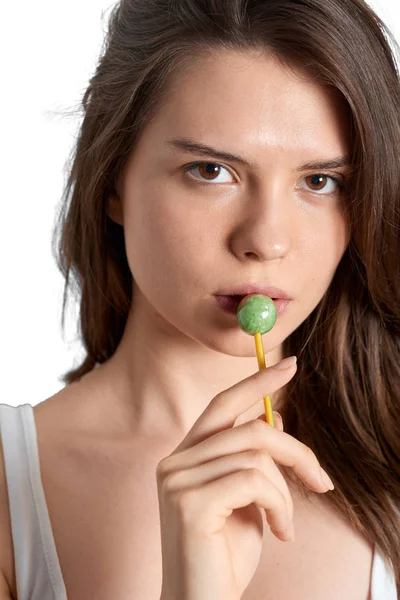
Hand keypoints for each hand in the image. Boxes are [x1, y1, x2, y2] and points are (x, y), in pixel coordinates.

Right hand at [157, 357, 333, 599]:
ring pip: (257, 456)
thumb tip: (274, 416)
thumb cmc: (225, 556)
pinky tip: (280, 533)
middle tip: (321, 480)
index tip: (289, 365)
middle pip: (250, 429)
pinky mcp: (188, 501)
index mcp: (185, 457)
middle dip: (296, 451)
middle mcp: (175, 462)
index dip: (256, 382)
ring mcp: (177, 479)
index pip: (222, 405)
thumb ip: (253, 457)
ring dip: (286, 493)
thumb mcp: (249, 499)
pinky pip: (255, 481)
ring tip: (286, 524)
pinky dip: (280, 507)